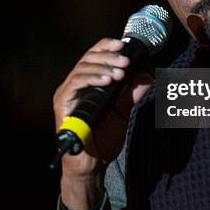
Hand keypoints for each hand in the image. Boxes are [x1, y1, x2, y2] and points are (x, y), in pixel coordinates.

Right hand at [53, 38, 152, 208]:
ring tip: (121, 72)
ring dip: (103, 67)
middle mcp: (75, 84)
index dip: (107, 46)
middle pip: (89, 58)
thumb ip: (131, 93)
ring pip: (82, 68)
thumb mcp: (122, 112)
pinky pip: (76, 83)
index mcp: (88, 82)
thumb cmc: (103, 139)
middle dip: (109, 56)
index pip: (94, 55)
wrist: (92, 164)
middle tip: (127, 61)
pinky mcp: (62, 102)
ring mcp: (67, 92)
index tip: (124, 44)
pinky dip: (92, 78)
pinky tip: (107, 81)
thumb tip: (148, 75)